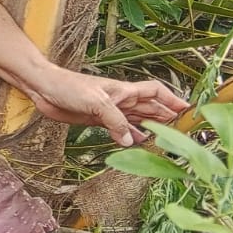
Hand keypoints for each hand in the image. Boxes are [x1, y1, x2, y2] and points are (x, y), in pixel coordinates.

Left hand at [27, 67, 189, 146]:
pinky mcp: (97, 120)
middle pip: (150, 109)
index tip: (189, 111)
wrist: (43, 88)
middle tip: (184, 134)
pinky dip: (130, 136)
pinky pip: (120, 129)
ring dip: (151, 129)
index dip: (172, 100)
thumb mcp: (96, 102)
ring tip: (167, 143)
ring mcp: (110, 111)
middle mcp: (120, 100)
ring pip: (137, 120)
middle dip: (167, 119)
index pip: (156, 92)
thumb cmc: (69, 87)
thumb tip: (130, 141)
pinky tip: (138, 145)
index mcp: (124, 91)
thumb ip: (115, 121)